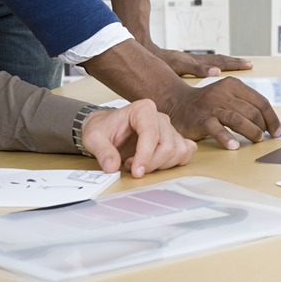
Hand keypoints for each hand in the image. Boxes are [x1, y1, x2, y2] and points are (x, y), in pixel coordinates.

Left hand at [81, 99, 197, 177]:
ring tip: (141, 164)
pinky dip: (175, 162)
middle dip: (152, 164)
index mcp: (143, 109)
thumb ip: (103, 152)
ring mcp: (170, 128)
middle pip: (168, 146)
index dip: (145, 156)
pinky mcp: (175, 139)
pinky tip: (158, 164)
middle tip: (132, 167)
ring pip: (179, 152)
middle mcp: (160, 117)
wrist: (107, 129)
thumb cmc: (103, 129)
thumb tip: (112, 167)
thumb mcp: (94, 139)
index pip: (151, 134)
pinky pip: (187, 152)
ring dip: (161, 165)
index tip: (136, 171)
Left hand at [145, 43, 252, 77]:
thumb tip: (216, 71)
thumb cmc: (160, 61)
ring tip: (239, 64)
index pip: (221, 62)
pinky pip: (206, 63)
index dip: (235, 64)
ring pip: (214, 60)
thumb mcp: (178, 66)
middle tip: (250, 64)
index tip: (249, 65)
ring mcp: (191, 60)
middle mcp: (196, 59)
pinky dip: (216, 65)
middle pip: (220, 59)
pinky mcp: (186, 61)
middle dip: (235, 62)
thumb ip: (197, 69)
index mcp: (197, 61)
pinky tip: (217, 69)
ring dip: (227, 63)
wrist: (145, 49)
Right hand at [165, 77, 280, 148]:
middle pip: (252, 111)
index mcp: (234, 85)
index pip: (261, 102)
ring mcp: (211, 106)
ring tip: (256, 140)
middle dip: (263, 127)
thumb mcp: (232, 100)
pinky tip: (234, 146)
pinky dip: (227, 138)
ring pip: (237, 119)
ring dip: (251, 132)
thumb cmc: (211, 105)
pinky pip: (216, 129)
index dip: (273, 118)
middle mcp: (223, 93)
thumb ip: (255, 110)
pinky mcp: (200, 119)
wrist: (178, 104)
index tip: (278, 131)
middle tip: (264, 137)